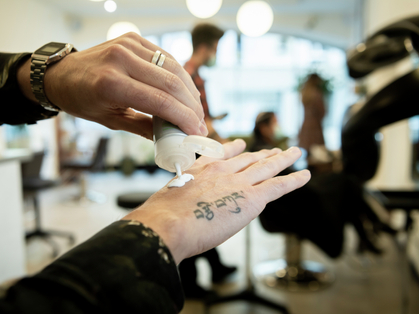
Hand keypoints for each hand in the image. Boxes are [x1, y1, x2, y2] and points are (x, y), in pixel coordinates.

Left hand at [19, 33, 206, 138]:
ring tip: (195, 111)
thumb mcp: (111, 121)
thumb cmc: (83, 101)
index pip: (161, 101)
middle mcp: (121, 59)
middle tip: (199, 124)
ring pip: (174, 68)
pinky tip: (184, 92)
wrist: (63, 74)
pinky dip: (179, 76)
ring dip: (190, 92)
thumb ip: (144, 129)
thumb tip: (173, 139)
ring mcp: (128, 45)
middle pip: (172, 83)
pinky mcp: (134, 39)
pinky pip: (166, 58)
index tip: (197, 133)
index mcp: (110, 84)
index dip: (185, 118)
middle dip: (192, 107)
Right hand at [123, 139, 310, 263]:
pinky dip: (294, 179)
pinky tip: (305, 174)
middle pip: (249, 159)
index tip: (241, 144)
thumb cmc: (163, 217)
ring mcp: (238, 183)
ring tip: (294, 153)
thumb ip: (183, 198)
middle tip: (275, 150)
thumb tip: (181, 210)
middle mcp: (222, 170)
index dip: (235, 148)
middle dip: (264, 154)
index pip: (223, 154)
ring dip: (283, 159)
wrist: (168, 223)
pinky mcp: (252, 198)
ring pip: (267, 167)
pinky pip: (279, 185)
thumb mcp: (170, 198)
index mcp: (202, 169)